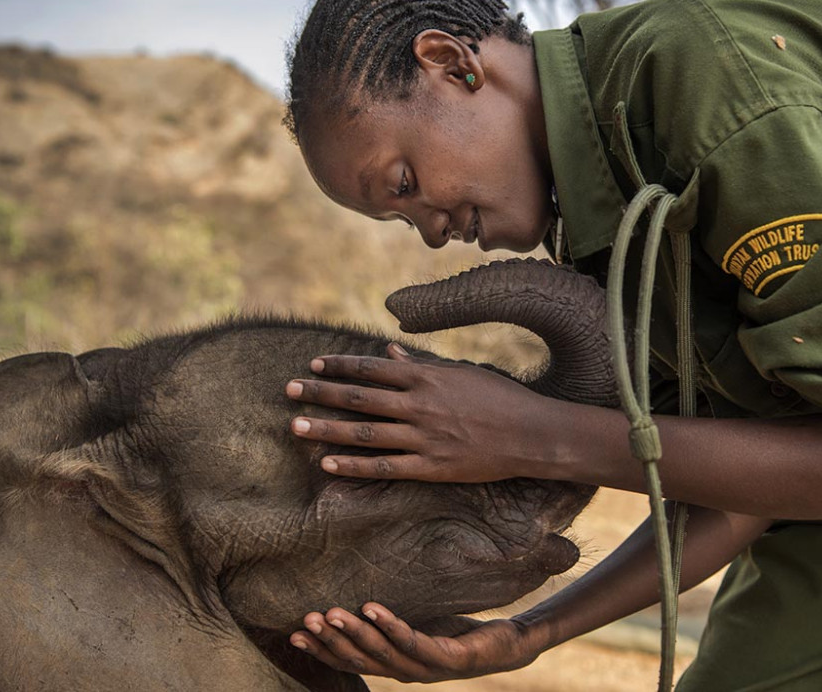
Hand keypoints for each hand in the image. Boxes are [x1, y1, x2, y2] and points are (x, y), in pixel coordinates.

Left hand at [287, 343, 558, 481]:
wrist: (532, 434)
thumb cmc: (500, 398)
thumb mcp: (462, 372)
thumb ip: (422, 365)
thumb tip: (390, 354)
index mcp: (427, 377)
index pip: (372, 368)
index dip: (340, 366)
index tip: (314, 365)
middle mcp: (420, 405)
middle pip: (359, 398)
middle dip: (321, 393)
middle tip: (289, 390)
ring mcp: (424, 438)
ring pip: (364, 432)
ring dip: (326, 428)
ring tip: (295, 425)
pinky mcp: (431, 467)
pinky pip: (384, 467)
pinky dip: (354, 466)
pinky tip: (328, 464)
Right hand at [289, 603, 543, 682]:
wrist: (509, 645)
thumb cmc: (460, 632)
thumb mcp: (420, 624)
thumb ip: (391, 620)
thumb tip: (359, 593)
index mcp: (395, 666)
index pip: (351, 662)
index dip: (322, 651)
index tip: (294, 634)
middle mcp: (407, 671)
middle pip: (360, 659)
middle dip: (331, 640)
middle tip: (306, 620)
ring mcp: (427, 667)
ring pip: (383, 653)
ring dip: (354, 633)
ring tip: (331, 612)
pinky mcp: (449, 658)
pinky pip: (414, 641)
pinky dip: (391, 626)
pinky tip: (373, 607)